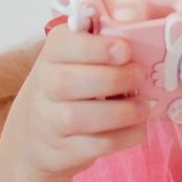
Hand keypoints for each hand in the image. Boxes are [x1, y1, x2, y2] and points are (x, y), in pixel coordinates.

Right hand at [6, 30, 149, 181]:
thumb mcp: (76, 59)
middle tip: (139, 77)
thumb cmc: (71, 87)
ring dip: (120, 112)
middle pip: (67, 81)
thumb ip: (102, 44)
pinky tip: (138, 126)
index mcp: (52, 54)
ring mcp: (50, 120)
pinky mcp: (65, 149)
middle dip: (112, 79)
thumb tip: (141, 31)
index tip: (124, 50)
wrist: (37, 135)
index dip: (95, 47)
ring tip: (143, 106)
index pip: (62, 44)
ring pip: (78, 117)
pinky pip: (96, 144)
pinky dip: (124, 136)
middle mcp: (45, 85)